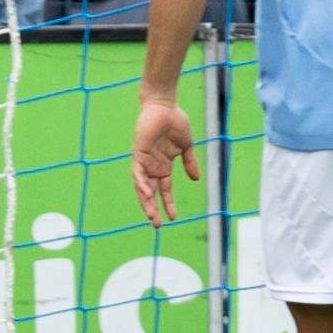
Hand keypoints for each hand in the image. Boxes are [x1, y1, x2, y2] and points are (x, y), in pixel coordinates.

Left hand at [129, 95, 197, 224]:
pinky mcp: (138, 153)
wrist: (165, 106)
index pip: (165, 189)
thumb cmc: (175, 122)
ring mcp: (144, 160)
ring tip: (151, 216)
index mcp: (163, 165)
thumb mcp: (185, 147)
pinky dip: (141, 184)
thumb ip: (189, 162)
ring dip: (146, 201)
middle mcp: (152, 165)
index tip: (173, 217)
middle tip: (156, 225)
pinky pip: (137, 172)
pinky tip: (147, 195)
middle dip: (153, 208)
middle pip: (151, 192)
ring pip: (142, 186)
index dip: (168, 203)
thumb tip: (195, 179)